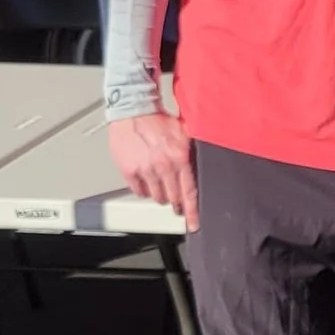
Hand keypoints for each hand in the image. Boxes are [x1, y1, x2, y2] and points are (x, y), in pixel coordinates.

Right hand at [107, 111, 196, 227]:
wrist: (132, 110)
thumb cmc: (158, 120)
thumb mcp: (184, 133)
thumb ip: (193, 152)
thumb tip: (205, 167)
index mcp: (180, 158)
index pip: (189, 192)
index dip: (192, 211)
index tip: (193, 224)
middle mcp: (163, 167)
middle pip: (173, 198)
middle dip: (176, 200)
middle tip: (175, 197)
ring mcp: (145, 170)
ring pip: (157, 197)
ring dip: (160, 193)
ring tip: (159, 180)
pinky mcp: (129, 171)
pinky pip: (139, 191)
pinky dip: (143, 188)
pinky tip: (146, 177)